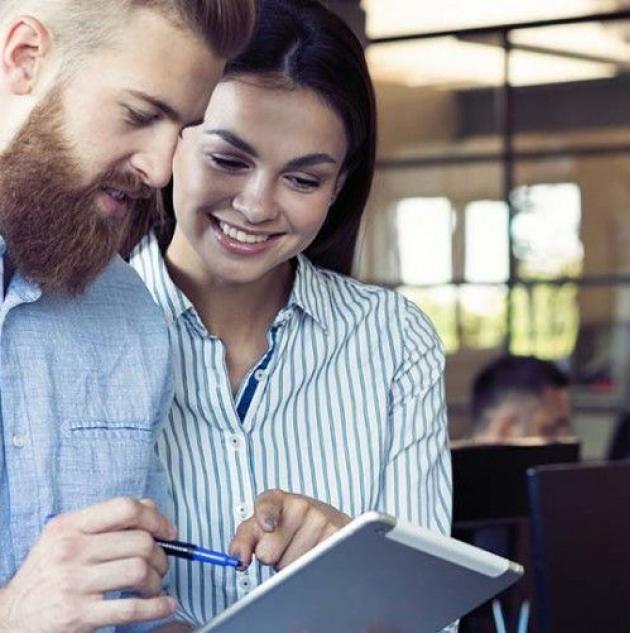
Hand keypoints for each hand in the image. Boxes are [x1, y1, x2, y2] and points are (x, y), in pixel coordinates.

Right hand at [0, 497, 177, 632]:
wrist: (10, 618)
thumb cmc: (46, 575)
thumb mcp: (65, 538)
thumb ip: (106, 521)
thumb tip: (152, 509)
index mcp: (69, 526)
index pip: (125, 508)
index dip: (155, 518)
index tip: (169, 532)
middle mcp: (70, 550)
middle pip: (139, 542)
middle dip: (162, 555)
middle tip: (162, 566)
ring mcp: (74, 583)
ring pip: (139, 571)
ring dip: (158, 581)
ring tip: (155, 586)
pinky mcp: (78, 615)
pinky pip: (132, 608)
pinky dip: (157, 607)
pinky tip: (164, 605)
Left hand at [229, 490, 349, 570]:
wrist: (327, 521)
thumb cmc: (286, 527)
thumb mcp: (260, 528)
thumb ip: (243, 541)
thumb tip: (238, 560)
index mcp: (277, 499)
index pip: (267, 504)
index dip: (266, 515)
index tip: (268, 526)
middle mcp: (300, 505)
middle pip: (269, 552)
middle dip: (271, 558)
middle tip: (283, 547)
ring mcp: (321, 519)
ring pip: (290, 565)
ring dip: (292, 566)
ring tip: (301, 550)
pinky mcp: (338, 536)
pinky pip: (312, 567)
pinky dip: (310, 569)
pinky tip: (315, 556)